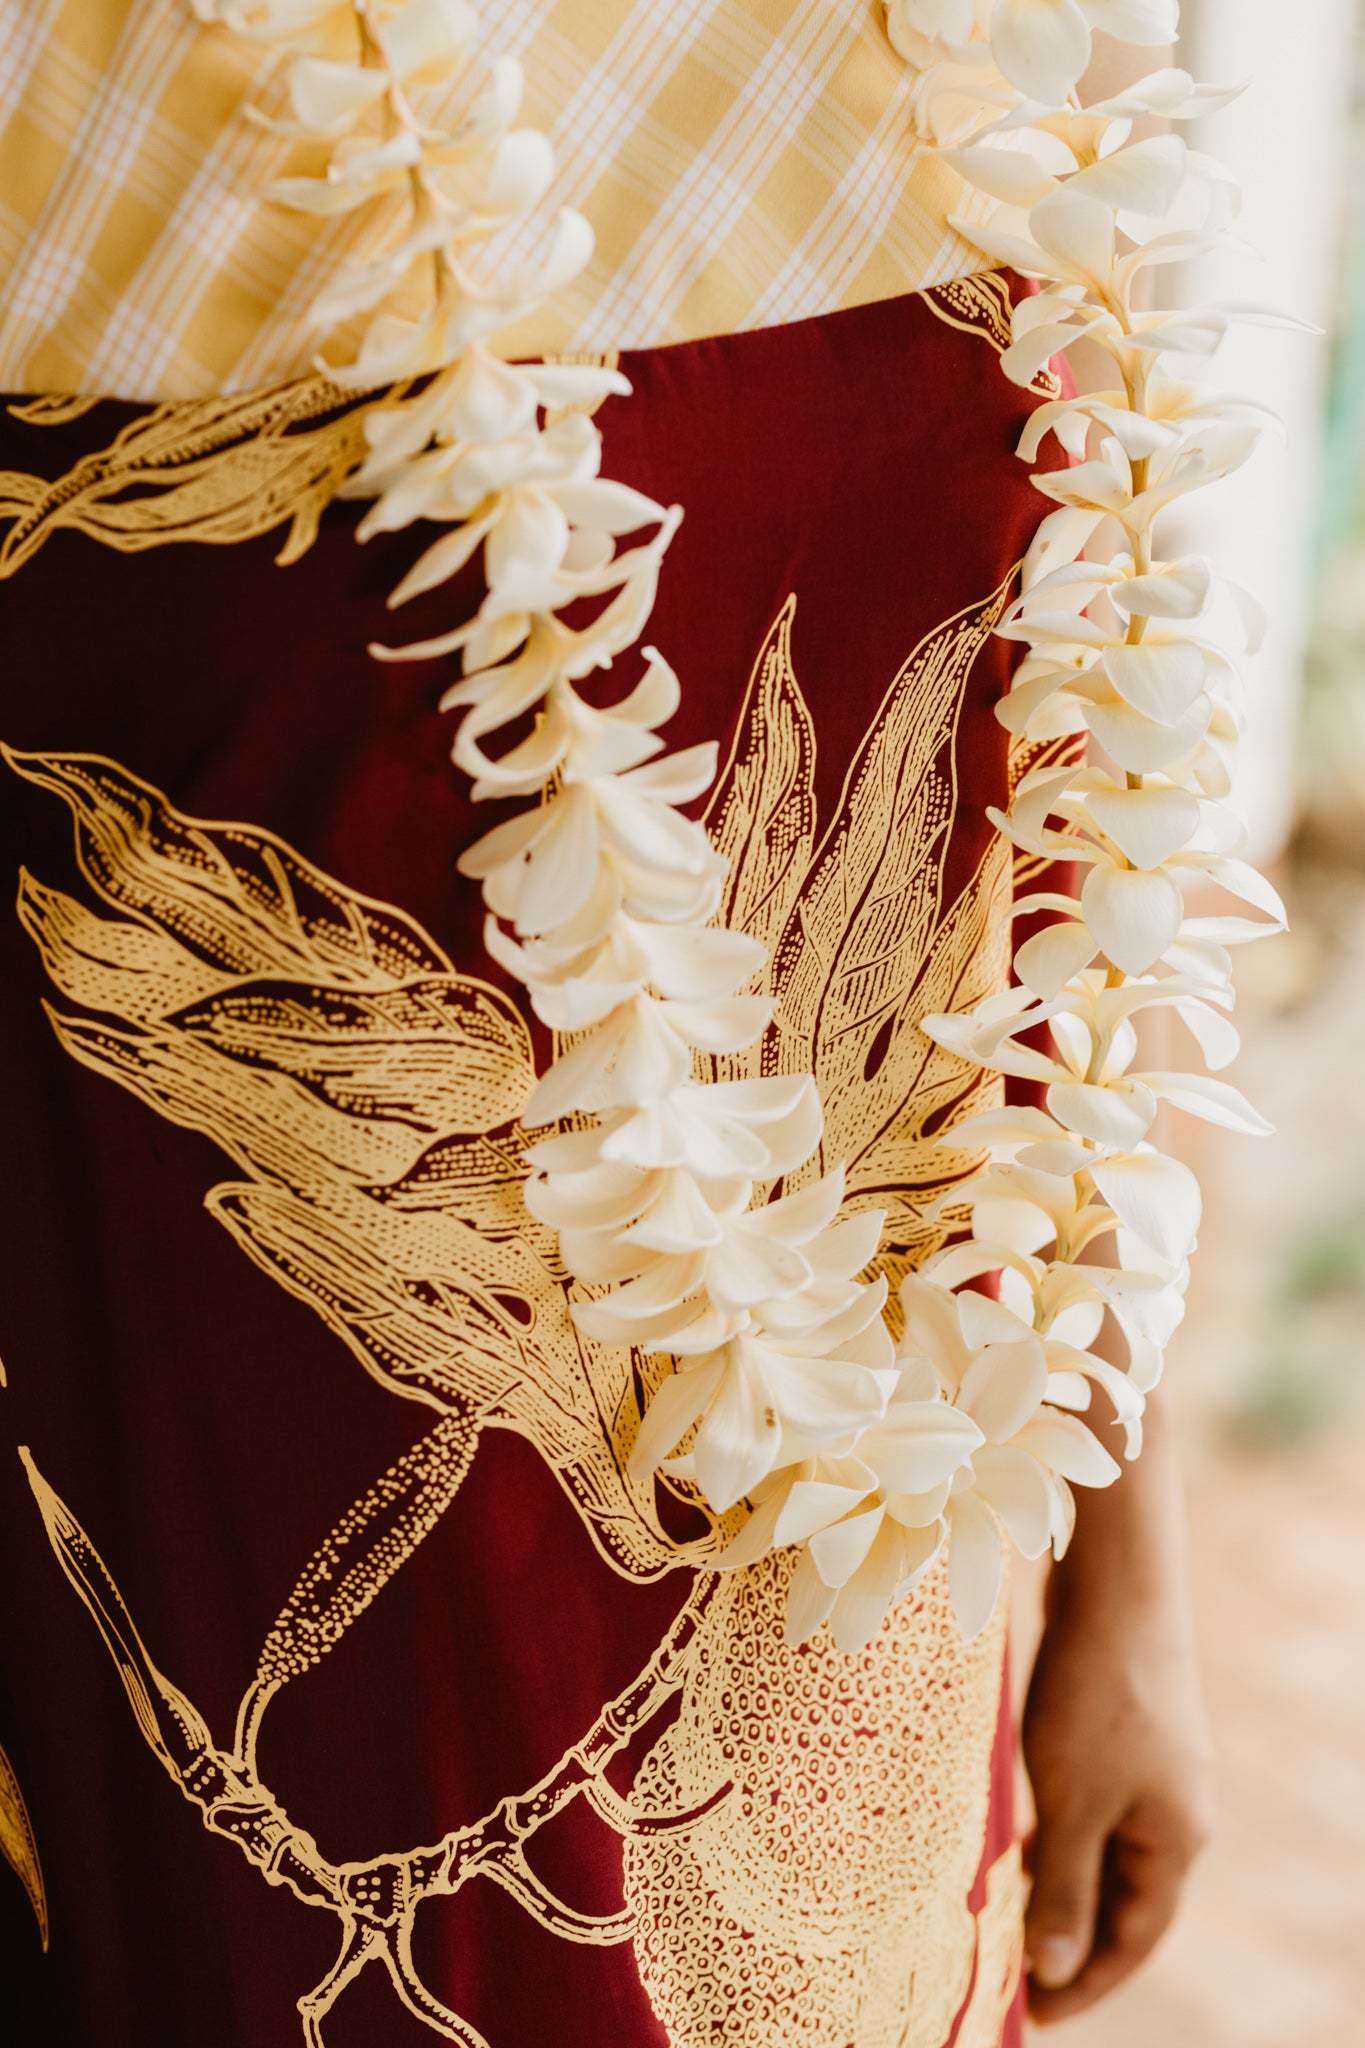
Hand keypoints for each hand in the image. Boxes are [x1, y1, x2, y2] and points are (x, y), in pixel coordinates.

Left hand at [1022, 1579, 1214, 2022]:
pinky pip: (1092, 1807)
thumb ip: (1067, 1887)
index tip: (1032, 2015)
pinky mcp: (1124, 1732)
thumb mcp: (1074, 1800)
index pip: (1132, 1940)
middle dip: (1071, 1941)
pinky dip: (1059, 1835)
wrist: (1114, 1585)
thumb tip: (1056, 1967)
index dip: (1085, 1984)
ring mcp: (1152, 1770)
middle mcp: (1174, 1812)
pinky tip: (1020, 1839)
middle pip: (1122, 1900)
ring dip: (1061, 1886)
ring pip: (1104, 1850)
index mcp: (1175, 1841)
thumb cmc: (1095, 1695)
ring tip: (1007, 1919)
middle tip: (1011, 1975)